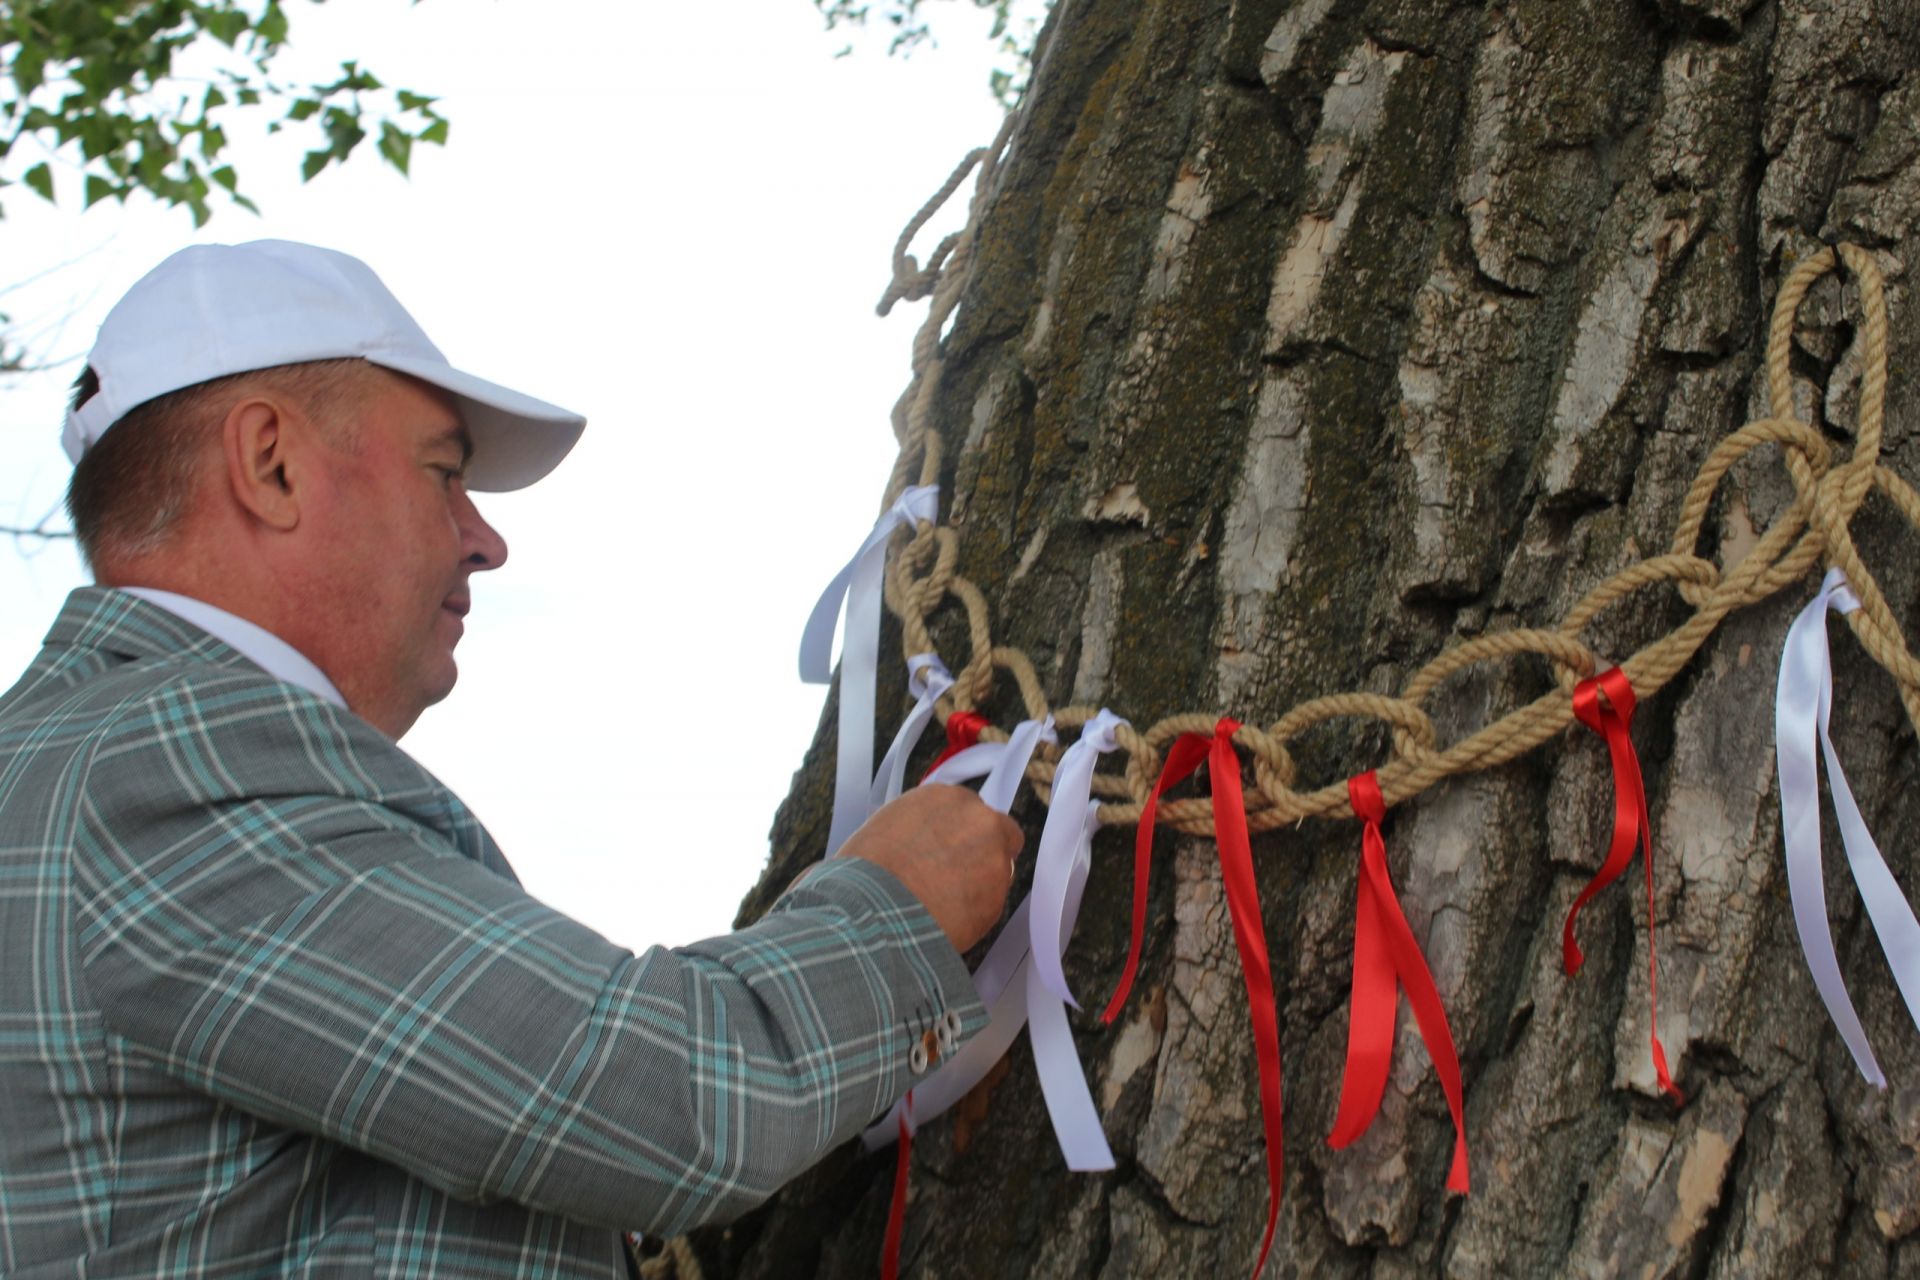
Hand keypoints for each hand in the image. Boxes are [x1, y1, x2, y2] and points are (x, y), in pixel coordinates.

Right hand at [840, 785, 1022, 952]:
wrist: (871, 905)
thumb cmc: (866, 870)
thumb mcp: (888, 826)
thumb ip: (920, 828)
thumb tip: (923, 845)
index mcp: (945, 797)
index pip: (969, 811)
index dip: (960, 835)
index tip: (948, 852)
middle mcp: (976, 819)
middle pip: (999, 833)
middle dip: (984, 853)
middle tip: (957, 877)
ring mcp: (993, 856)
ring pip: (998, 872)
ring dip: (980, 885)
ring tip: (943, 906)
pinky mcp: (998, 896)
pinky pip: (992, 905)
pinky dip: (975, 915)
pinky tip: (946, 921)